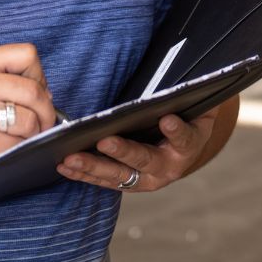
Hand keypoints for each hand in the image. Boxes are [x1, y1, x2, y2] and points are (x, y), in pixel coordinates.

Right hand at [0, 43, 56, 186]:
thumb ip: (6, 80)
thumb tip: (47, 94)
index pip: (27, 55)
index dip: (39, 75)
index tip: (36, 91)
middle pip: (33, 90)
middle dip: (45, 111)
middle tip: (42, 121)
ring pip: (29, 120)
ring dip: (33, 133)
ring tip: (20, 136)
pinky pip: (17, 145)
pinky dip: (19, 150)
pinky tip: (4, 148)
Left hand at [56, 106, 223, 193]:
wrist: (186, 149)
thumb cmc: (187, 118)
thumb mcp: (196, 107)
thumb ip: (189, 96)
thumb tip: (184, 77)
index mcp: (189, 146)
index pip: (184, 138)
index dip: (176, 131)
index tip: (167, 119)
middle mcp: (169, 167)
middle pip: (145, 160)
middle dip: (123, 152)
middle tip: (105, 141)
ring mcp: (148, 180)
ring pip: (120, 176)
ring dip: (94, 167)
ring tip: (72, 158)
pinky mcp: (129, 184)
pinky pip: (106, 181)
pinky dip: (85, 174)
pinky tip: (65, 167)